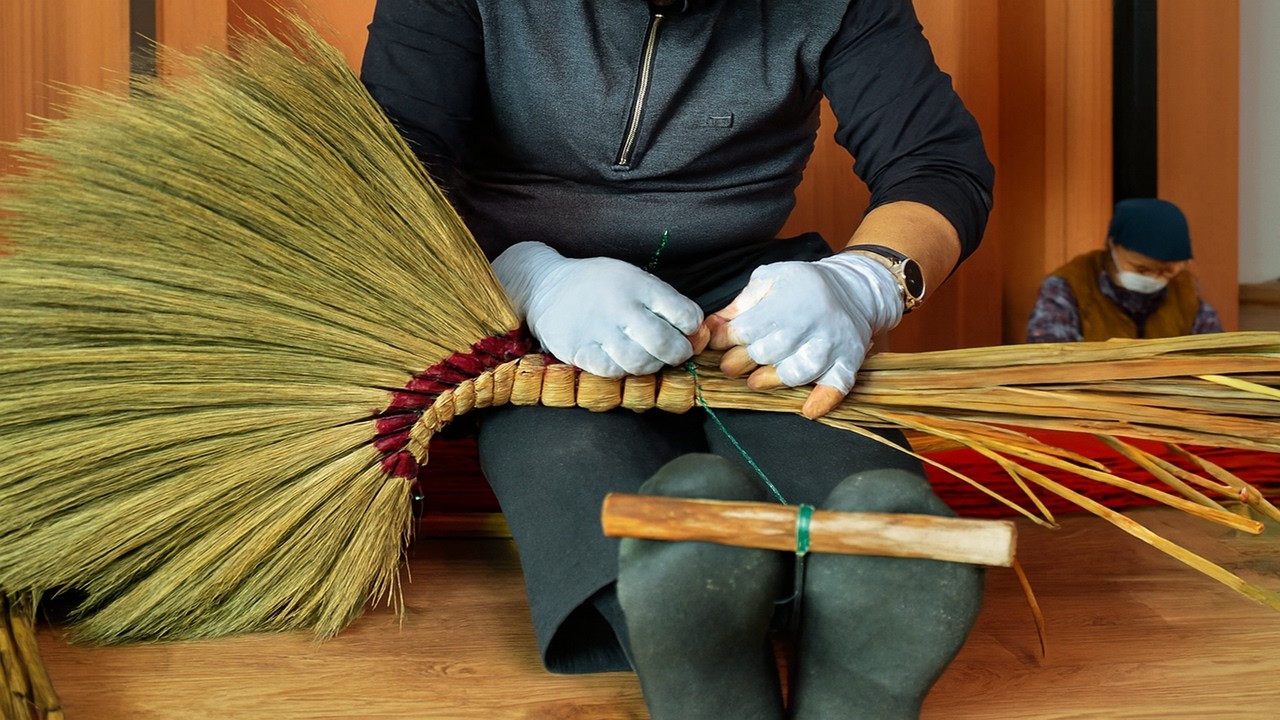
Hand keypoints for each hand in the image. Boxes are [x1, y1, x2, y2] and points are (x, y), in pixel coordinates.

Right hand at [493, 241, 706, 376]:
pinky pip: (611, 371)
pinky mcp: (579, 349)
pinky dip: (621, 370)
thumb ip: (664, 302)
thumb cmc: (598, 284)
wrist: (545, 285)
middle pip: (665, 343)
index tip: (687, 332)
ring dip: (651, 366)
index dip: (693, 329)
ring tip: (647, 357)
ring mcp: (599, 330)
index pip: (685, 314)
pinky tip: (619, 360)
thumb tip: (697, 332)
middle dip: (678, 353)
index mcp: (639, 285)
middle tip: (673, 353)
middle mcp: (621, 307)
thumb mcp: (633, 278)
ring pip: (640, 363)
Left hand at [707, 251, 903, 418]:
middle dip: (744, 361)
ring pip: (798, 371)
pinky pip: (837, 385)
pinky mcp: (848, 360)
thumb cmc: (802, 285)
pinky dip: (823, 399)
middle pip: (769, 352)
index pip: (748, 328)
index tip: (716, 343)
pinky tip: (808, 409)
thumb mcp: (769, 281)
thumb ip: (739, 305)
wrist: (853, 288)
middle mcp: (812, 323)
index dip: (726, 339)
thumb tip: (709, 328)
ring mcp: (832, 344)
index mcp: (787, 301)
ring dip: (774, 380)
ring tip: (756, 382)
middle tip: (730, 366)